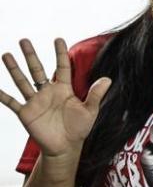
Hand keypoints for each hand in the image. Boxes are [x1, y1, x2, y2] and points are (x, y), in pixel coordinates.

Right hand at [0, 38, 110, 159]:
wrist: (66, 147)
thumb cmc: (79, 128)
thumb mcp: (90, 111)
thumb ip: (95, 95)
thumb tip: (108, 79)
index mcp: (63, 89)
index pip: (62, 67)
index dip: (60, 54)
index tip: (58, 39)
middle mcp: (47, 92)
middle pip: (37, 69)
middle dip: (31, 55)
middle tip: (24, 40)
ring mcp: (35, 101)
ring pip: (22, 81)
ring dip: (14, 69)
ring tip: (6, 55)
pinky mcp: (26, 113)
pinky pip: (12, 102)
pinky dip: (2, 96)